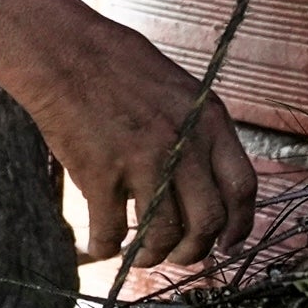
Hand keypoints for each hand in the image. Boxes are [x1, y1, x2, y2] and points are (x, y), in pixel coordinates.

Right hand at [0, 0, 259, 274]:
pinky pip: (111, 231)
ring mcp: (143, 162)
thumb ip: (198, 133)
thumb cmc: (117, 65)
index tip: (227, 244)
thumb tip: (205, 182)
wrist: (65, 52)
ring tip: (139, 254)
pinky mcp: (102, 175)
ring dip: (152, 255)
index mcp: (209, 121)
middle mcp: (183, 145)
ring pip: (163, 235)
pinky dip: (106, 247)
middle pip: (207, 222)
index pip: (242, 188)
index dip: (238, 226)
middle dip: (194, 250)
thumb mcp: (180, 90)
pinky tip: (100, 245)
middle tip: (176, 254)